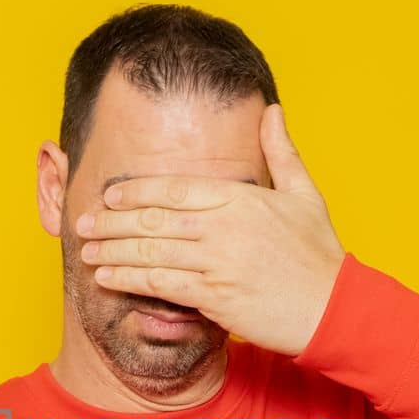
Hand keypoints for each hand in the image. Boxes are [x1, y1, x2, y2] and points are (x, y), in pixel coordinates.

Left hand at [75, 103, 345, 355]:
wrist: (336, 309)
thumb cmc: (320, 255)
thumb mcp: (305, 195)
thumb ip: (282, 152)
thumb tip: (272, 110)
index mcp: (242, 199)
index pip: (176, 188)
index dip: (137, 190)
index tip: (110, 193)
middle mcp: (225, 228)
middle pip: (154, 220)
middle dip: (112, 221)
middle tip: (83, 222)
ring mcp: (218, 263)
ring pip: (151, 252)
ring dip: (112, 251)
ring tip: (86, 250)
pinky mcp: (215, 298)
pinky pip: (162, 285)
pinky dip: (130, 280)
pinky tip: (106, 278)